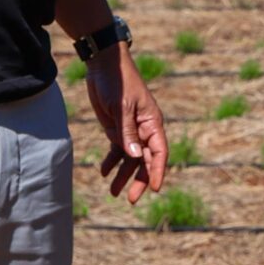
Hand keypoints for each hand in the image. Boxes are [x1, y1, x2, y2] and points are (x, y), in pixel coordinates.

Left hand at [85, 46, 167, 204]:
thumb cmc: (118, 81)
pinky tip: (104, 172)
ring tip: (113, 193)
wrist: (104, 64)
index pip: (159, 152)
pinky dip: (112, 161)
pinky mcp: (117, 128)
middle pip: (145, 160)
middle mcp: (144, 129)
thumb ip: (128, 132)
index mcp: (152, 123)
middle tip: (132, 200)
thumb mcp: (122, 106)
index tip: (153, 188)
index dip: (157, 171)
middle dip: (139, 180)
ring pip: (130, 158)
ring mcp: (131, 130)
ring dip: (123, 175)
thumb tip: (135, 156)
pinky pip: (117, 150)